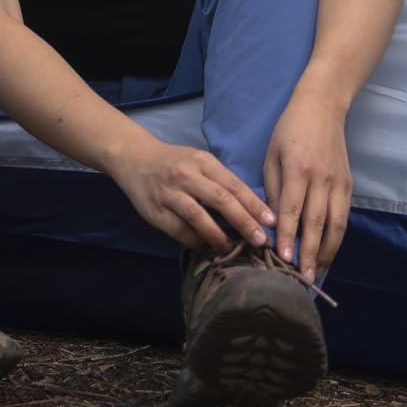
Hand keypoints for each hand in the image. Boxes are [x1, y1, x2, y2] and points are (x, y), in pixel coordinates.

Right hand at [112, 137, 273, 252]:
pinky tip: (207, 247)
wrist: (134, 158)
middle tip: (260, 241)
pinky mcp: (155, 211)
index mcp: (203, 162)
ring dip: (219, 237)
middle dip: (244, 222)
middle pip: (221, 200)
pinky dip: (196, 241)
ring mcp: (170, 194)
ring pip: (199, 217)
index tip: (271, 222)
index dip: (254, 205)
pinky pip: (179, 231)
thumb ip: (220, 182)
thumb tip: (251, 210)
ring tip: (232, 248)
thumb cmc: (174, 163)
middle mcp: (187, 176)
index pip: (234, 185)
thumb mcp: (199, 162)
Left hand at [264, 90, 351, 282]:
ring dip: (328, 251)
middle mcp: (321, 178)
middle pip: (316, 222)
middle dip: (310, 253)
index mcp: (298, 169)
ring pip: (336, 224)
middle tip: (304, 278)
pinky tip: (328, 252)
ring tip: (318, 272)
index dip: (287, 236)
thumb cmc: (289, 131)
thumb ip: (272, 189)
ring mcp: (338, 183)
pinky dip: (337, 237)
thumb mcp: (272, 155)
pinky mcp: (348, 185)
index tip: (284, 257)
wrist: (323, 107)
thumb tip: (270, 222)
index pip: (292, 210)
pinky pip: (344, 217)